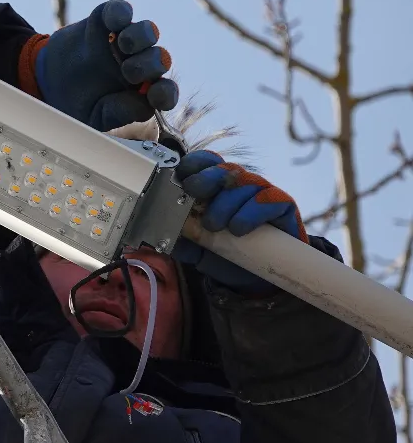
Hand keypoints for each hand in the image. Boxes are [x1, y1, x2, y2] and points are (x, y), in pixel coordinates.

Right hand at [32, 0, 178, 131]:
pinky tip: (114, 21)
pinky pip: (121, 11)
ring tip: (124, 45)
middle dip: (149, 64)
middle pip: (160, 59)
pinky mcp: (105, 21)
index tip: (154, 96)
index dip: (166, 93)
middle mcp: (139, 64)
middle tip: (128, 72)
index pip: (165, 92)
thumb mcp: (96, 118)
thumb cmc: (77, 104)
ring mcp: (123, 41)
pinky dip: (120, 12)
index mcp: (141, 92)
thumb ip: (121, 113)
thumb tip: (146, 103)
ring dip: (141, 37)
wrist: (48, 83)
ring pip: (148, 32)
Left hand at [171, 150, 307, 293]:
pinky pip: (268, 200)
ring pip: (244, 184)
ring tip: (215, 226)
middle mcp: (240, 185)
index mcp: (217, 189)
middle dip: (206, 178)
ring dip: (225, 203)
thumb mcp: (197, 249)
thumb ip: (181, 240)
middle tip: (193, 193)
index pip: (207, 163)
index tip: (182, 173)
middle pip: (224, 168)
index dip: (194, 163)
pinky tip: (238, 229)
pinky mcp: (282, 206)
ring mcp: (262, 193)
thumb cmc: (226, 256)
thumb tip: (158, 234)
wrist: (257, 280)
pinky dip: (251, 213)